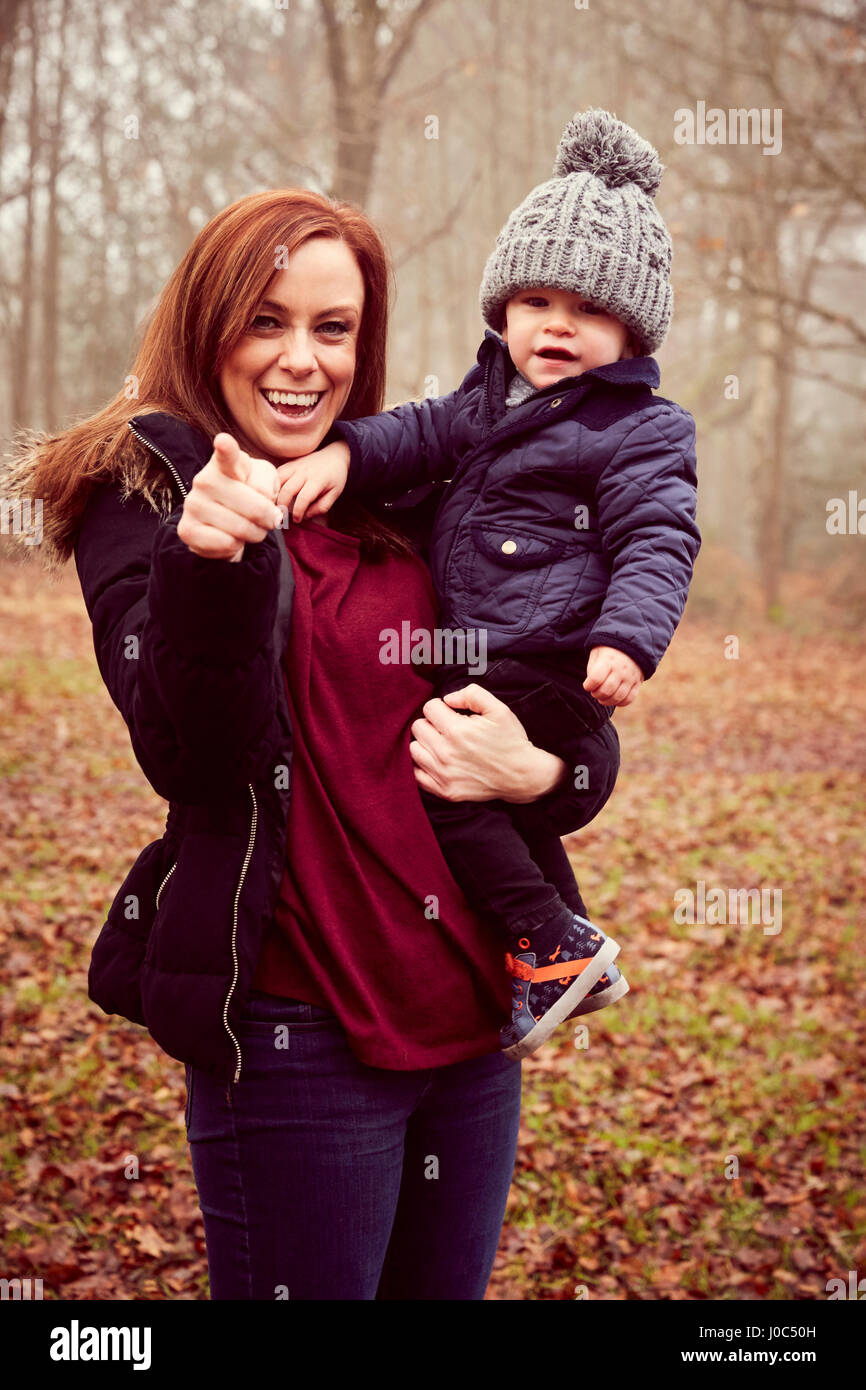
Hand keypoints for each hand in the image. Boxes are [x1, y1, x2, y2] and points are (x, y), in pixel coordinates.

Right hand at [177, 433, 282, 561]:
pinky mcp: (187, 530)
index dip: (226, 449)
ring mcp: (192, 504)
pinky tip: (228, 537)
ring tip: (247, 527)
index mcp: (225, 463)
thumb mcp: (266, 482)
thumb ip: (267, 484)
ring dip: (255, 534)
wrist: (224, 524)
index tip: (224, 442)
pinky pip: (227, 544)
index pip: (227, 455)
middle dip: (269, 519)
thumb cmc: (249, 495)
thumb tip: (261, 501)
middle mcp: (204, 479)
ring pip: (243, 529)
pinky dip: (236, 546)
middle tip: (266, 519)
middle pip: (257, 506)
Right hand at [274, 440, 350, 521]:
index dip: (298, 512)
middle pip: (287, 490)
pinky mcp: (289, 464)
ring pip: (278, 480)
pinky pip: (276, 474)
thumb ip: (321, 507)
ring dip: (275, 495)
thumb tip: (305, 515)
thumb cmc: (335, 478)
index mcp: (318, 480)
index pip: (304, 498)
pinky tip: (275, 494)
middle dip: (282, 506)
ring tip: (276, 506)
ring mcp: (295, 466)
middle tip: (282, 516)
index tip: (297, 520)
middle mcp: (304, 472)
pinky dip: (272, 485)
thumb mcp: (334, 494)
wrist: (333, 456)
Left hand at [410, 682, 567, 803]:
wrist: (522, 775)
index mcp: (457, 731)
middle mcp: (446, 754)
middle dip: (431, 723)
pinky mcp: (445, 791)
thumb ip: (472, 694)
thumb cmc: (510, 741)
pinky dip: (423, 766)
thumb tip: (448, 699)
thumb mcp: (498, 709)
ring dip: (425, 744)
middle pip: (418, 727)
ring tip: (442, 744)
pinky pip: (416, 775)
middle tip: (447, 729)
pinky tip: (437, 761)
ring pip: (413, 750)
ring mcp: (444, 775)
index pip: (429, 708)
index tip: (451, 714)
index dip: (440, 707)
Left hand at [583, 645, 642, 706]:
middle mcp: (621, 669)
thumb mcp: (597, 653)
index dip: (588, 685)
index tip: (587, 685)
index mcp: (608, 660)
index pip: (596, 678)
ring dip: (606, 701)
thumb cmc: (608, 651)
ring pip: (618, 697)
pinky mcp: (637, 683)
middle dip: (596, 694)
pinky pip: (629, 699)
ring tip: (602, 697)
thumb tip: (591, 687)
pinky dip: (619, 703)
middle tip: (594, 691)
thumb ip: (592, 669)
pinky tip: (613, 699)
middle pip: (606, 690)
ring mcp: (631, 677)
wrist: (631, 644)